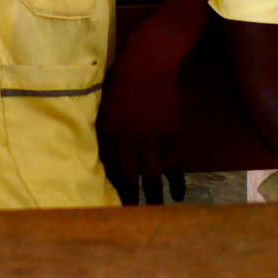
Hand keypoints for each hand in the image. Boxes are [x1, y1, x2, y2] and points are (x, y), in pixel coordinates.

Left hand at [98, 14, 192, 205]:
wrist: (149, 59)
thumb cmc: (121, 78)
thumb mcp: (104, 103)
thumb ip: (103, 128)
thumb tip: (100, 152)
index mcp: (108, 131)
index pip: (107, 167)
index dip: (110, 186)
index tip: (110, 202)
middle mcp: (128, 138)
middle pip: (127, 178)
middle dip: (128, 199)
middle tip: (130, 217)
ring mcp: (152, 138)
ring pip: (151, 176)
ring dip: (152, 197)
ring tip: (153, 213)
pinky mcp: (173, 134)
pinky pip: (175, 165)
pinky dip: (176, 183)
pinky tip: (177, 195)